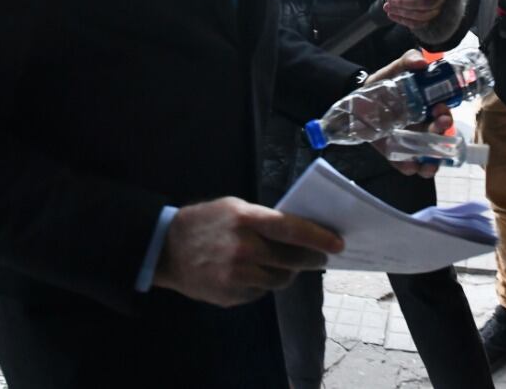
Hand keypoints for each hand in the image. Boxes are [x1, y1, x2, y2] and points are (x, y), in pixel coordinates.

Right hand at [153, 197, 343, 306]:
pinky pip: (261, 292)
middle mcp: (243, 249)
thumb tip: (301, 232)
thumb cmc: (206, 222)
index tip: (339, 244)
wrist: (166, 249)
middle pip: (292, 259)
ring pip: (280, 280)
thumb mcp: (234, 208)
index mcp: (246, 220)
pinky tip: (252, 273)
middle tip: (321, 258)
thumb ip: (265, 219)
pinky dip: (264, 284)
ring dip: (287, 273)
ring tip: (282, 264)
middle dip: (312, 259)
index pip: (292, 229)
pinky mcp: (231, 296)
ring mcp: (236, 276)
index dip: (319, 237)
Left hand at [364, 49, 453, 177]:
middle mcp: (423, 126)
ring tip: (429, 165)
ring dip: (433, 162)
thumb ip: (408, 61)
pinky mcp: (395, 153)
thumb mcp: (395, 70)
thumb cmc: (383, 84)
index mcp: (427, 107)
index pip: (443, 113)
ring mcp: (410, 141)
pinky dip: (409, 167)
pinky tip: (410, 167)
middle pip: (439, 135)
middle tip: (438, 126)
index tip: (441, 108)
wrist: (358, 99)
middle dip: (442, 133)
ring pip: (428, 156)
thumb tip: (422, 62)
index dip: (445, 113)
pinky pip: (406, 164)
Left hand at [383, 0, 448, 29]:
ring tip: (387, 7)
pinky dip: (402, 20)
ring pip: (420, 16)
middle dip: (405, 2)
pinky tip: (391, 14)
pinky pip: (415, 24)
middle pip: (426, 5)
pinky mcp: (426, 22)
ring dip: (401, 12)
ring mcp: (433, 14)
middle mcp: (439, 3)